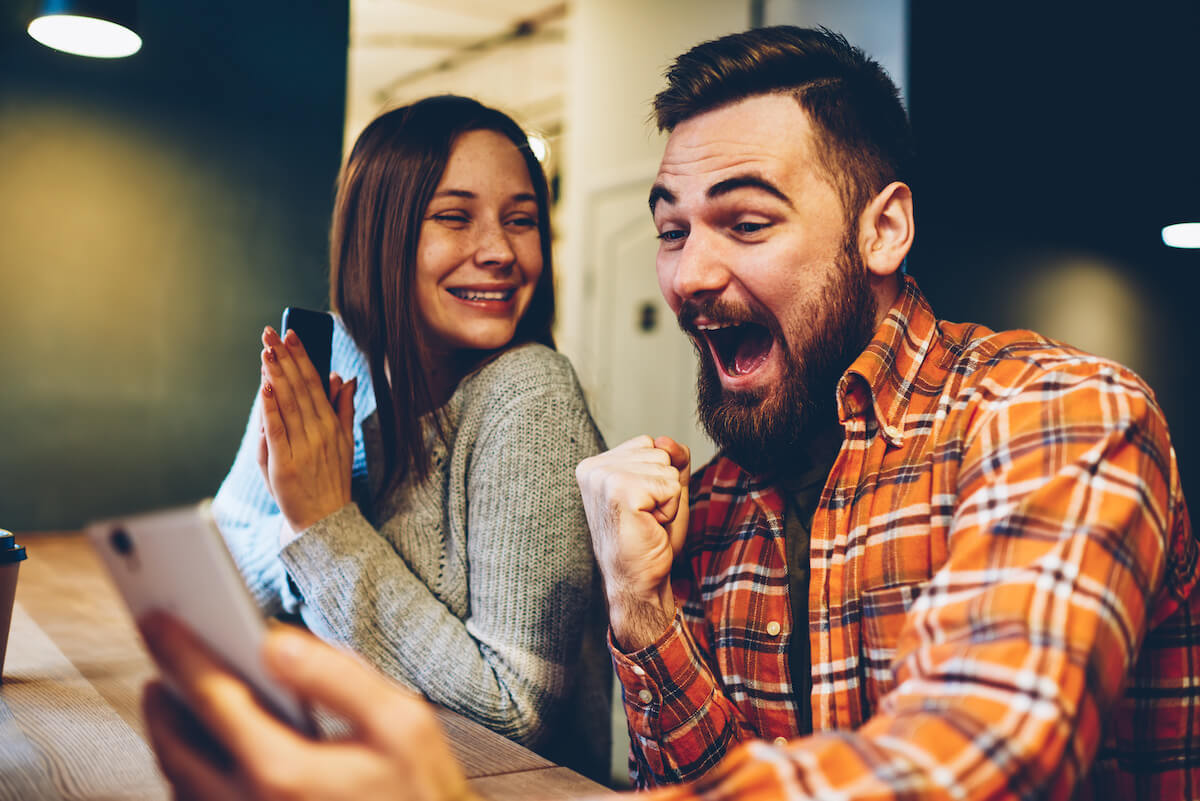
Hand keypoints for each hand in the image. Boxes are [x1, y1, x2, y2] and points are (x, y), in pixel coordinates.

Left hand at [139, 613, 476, 800]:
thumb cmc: (419, 792)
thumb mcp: (401, 723)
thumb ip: (337, 676)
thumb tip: (276, 643)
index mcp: (282, 771)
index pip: (212, 699)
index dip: (180, 653)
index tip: (158, 621)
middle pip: (176, 747)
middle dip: (162, 698)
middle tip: (160, 659)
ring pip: (180, 785)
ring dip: (170, 738)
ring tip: (176, 699)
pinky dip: (189, 775)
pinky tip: (207, 753)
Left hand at [257, 326, 355, 532]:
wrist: (325, 520)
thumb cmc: (332, 478)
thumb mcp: (345, 442)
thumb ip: (344, 408)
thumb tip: (345, 377)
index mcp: (333, 425)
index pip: (316, 383)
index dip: (303, 358)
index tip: (291, 335)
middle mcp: (320, 432)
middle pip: (300, 388)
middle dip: (285, 359)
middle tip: (271, 334)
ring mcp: (304, 447)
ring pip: (288, 405)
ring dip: (276, 376)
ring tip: (266, 352)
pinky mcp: (285, 464)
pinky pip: (277, 431)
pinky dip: (270, 409)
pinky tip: (264, 387)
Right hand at [575, 435, 689, 650]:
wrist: (638, 581)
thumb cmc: (648, 539)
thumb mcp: (665, 489)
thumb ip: (672, 458)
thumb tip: (667, 441)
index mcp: (595, 464)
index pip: (650, 443)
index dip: (658, 477)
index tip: (641, 506)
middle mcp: (593, 467)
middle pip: (660, 452)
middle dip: (664, 487)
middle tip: (645, 517)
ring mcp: (604, 477)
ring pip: (667, 467)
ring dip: (667, 500)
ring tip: (646, 521)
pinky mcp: (620, 491)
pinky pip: (671, 486)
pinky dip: (669, 510)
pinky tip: (649, 526)